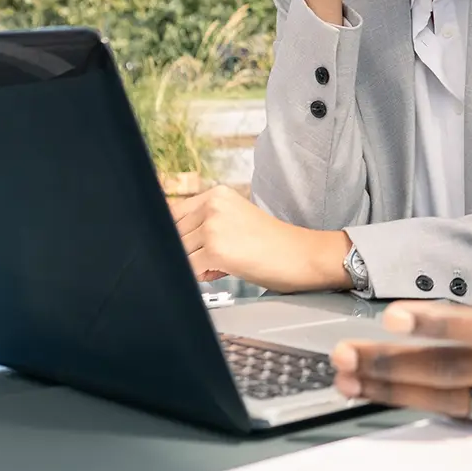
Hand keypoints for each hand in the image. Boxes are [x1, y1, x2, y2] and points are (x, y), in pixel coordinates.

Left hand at [171, 185, 351, 293]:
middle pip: (172, 235)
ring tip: (223, 264)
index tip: (186, 247)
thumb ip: (205, 223)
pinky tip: (224, 271)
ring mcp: (213, 226)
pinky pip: (188, 269)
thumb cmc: (271, 244)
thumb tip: (170, 242)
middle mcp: (213, 205)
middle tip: (214, 259)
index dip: (176, 236)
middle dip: (187, 252)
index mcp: (216, 194)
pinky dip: (201, 276)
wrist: (301, 255)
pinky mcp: (215, 249)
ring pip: (179, 253)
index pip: (172, 214)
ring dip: (195, 264)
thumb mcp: (235, 220)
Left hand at [329, 137, 471, 427]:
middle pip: (450, 371)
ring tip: (349, 382)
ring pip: (451, 400)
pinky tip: (389, 399)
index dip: (435, 324)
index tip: (390, 316)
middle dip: (391, 365)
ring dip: (396, 391)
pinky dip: (428, 409)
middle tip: (342, 356)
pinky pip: (469, 417)